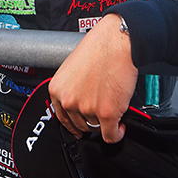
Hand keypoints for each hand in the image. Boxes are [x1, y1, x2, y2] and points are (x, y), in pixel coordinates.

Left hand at [49, 13, 137, 143]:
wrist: (117, 41)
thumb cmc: (99, 47)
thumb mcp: (72, 67)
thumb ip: (71, 86)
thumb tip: (79, 100)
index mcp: (57, 89)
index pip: (62, 117)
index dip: (72, 124)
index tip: (78, 128)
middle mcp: (69, 100)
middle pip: (80, 124)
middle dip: (91, 121)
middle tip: (101, 114)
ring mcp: (87, 108)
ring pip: (96, 128)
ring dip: (105, 123)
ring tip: (112, 111)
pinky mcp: (106, 114)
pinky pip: (110, 135)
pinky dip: (117, 134)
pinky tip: (120, 127)